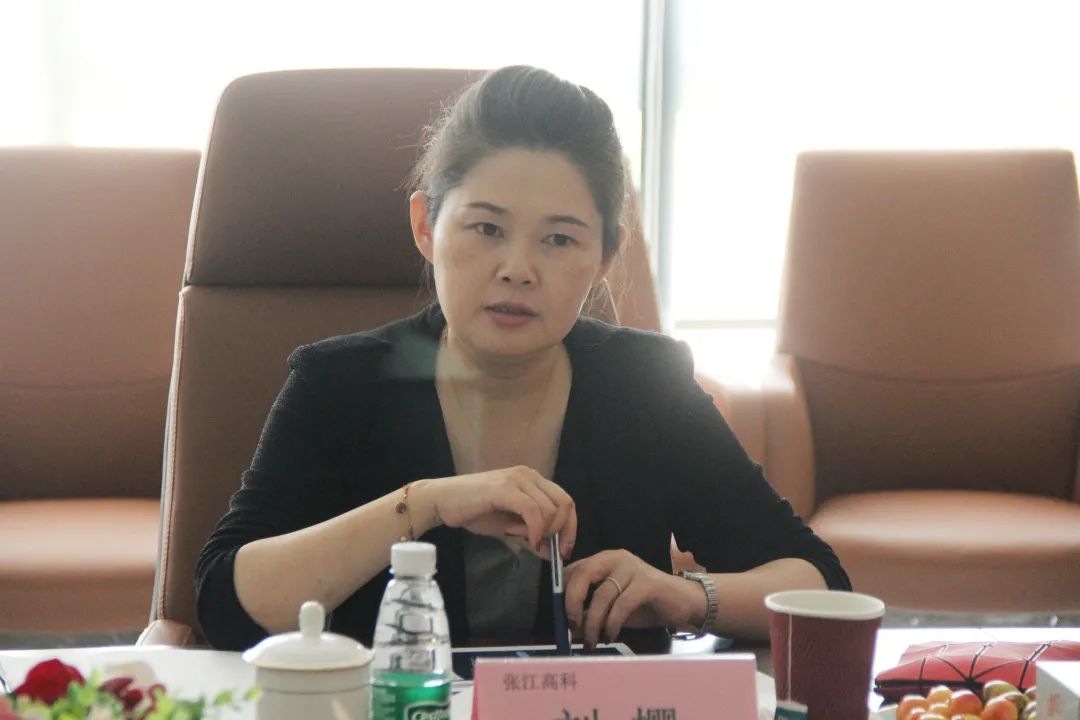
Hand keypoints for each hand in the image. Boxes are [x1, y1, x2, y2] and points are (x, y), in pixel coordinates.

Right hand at [426, 466, 575, 559]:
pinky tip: (526, 539)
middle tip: (549, 550)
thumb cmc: (473, 511)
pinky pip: (533, 511)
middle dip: (562, 531)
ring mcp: (517, 479)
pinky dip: (534, 530)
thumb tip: (554, 553)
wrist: (443, 501)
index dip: (571, 527)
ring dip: (541, 532)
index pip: (565, 501)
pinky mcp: (505, 488)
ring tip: (519, 537)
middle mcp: (529, 475)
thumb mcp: (509, 527)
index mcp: (532, 480)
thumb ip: (532, 537)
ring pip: (550, 510)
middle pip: (565, 504)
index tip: (565, 550)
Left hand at [564, 549, 706, 647]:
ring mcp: (632, 568)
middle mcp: (615, 558)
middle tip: (572, 627)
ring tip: (591, 640)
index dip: (562, 593)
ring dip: (593, 622)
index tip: (560, 617)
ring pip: (602, 595)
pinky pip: (622, 605)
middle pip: (583, 575)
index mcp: (603, 560)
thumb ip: (592, 609)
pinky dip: (612, 624)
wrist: (682, 603)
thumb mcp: (612, 606)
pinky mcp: (647, 583)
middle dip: (572, 603)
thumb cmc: (645, 604)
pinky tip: (610, 636)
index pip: (573, 570)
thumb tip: (569, 627)